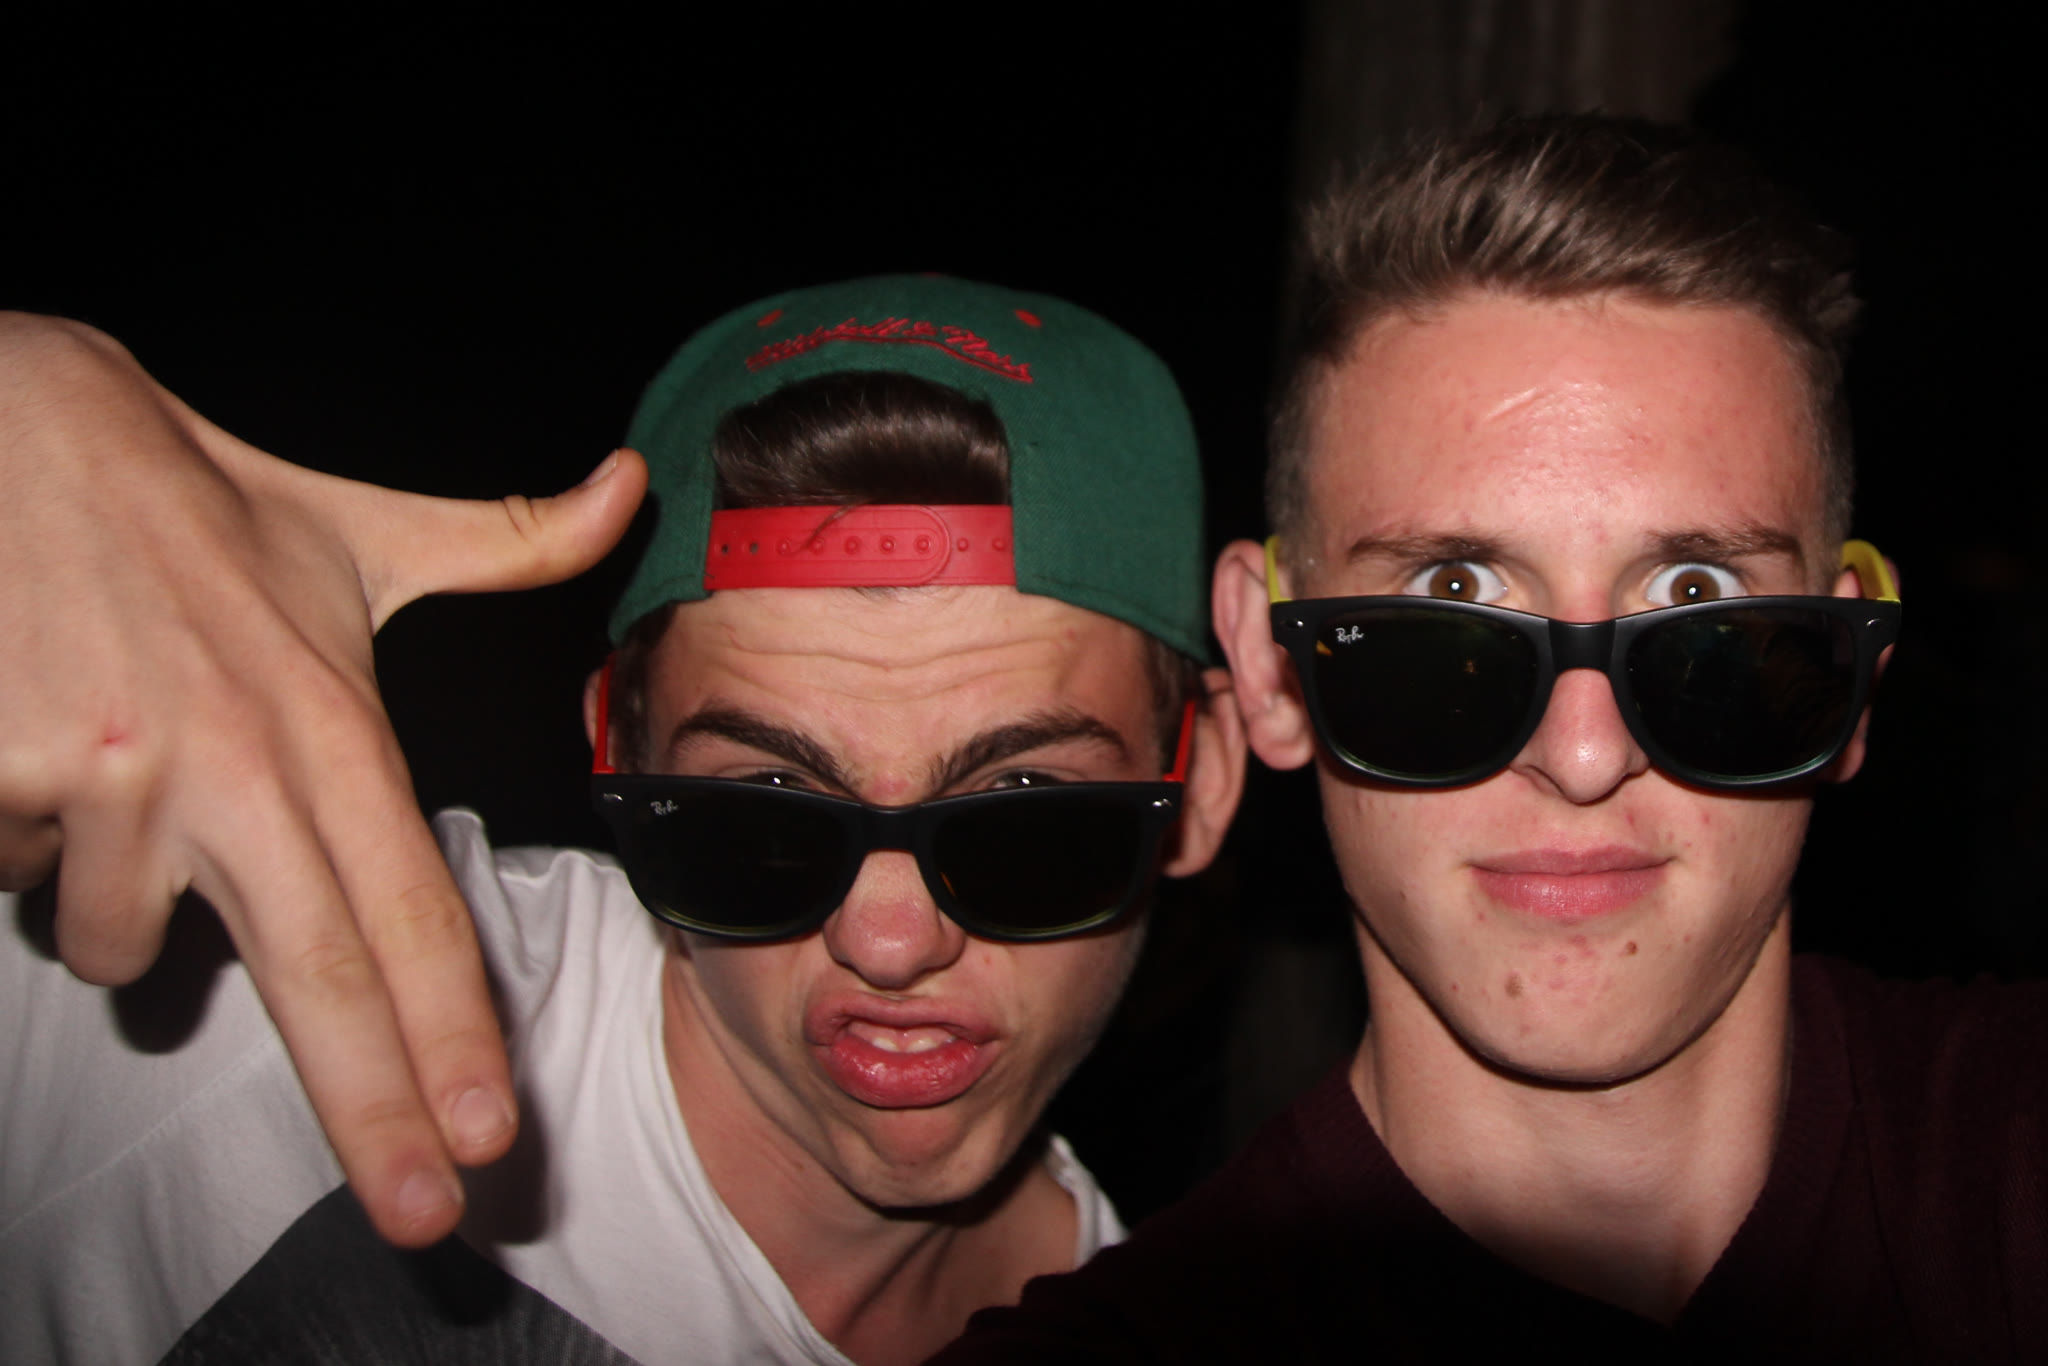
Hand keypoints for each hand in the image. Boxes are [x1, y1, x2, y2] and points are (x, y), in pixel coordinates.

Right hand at [0, 314, 646, 1244]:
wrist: (6, 426)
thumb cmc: (195, 494)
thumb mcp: (360, 528)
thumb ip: (508, 538)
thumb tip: (625, 485)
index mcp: (326, 725)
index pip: (407, 908)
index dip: (450, 1032)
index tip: (487, 1137)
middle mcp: (232, 767)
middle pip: (319, 980)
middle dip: (374, 1113)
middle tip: (423, 1217)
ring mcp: (108, 781)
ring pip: (122, 939)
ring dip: (127, 906)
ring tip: (124, 777)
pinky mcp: (0, 781)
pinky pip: (23, 878)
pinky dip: (36, 847)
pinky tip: (46, 750)